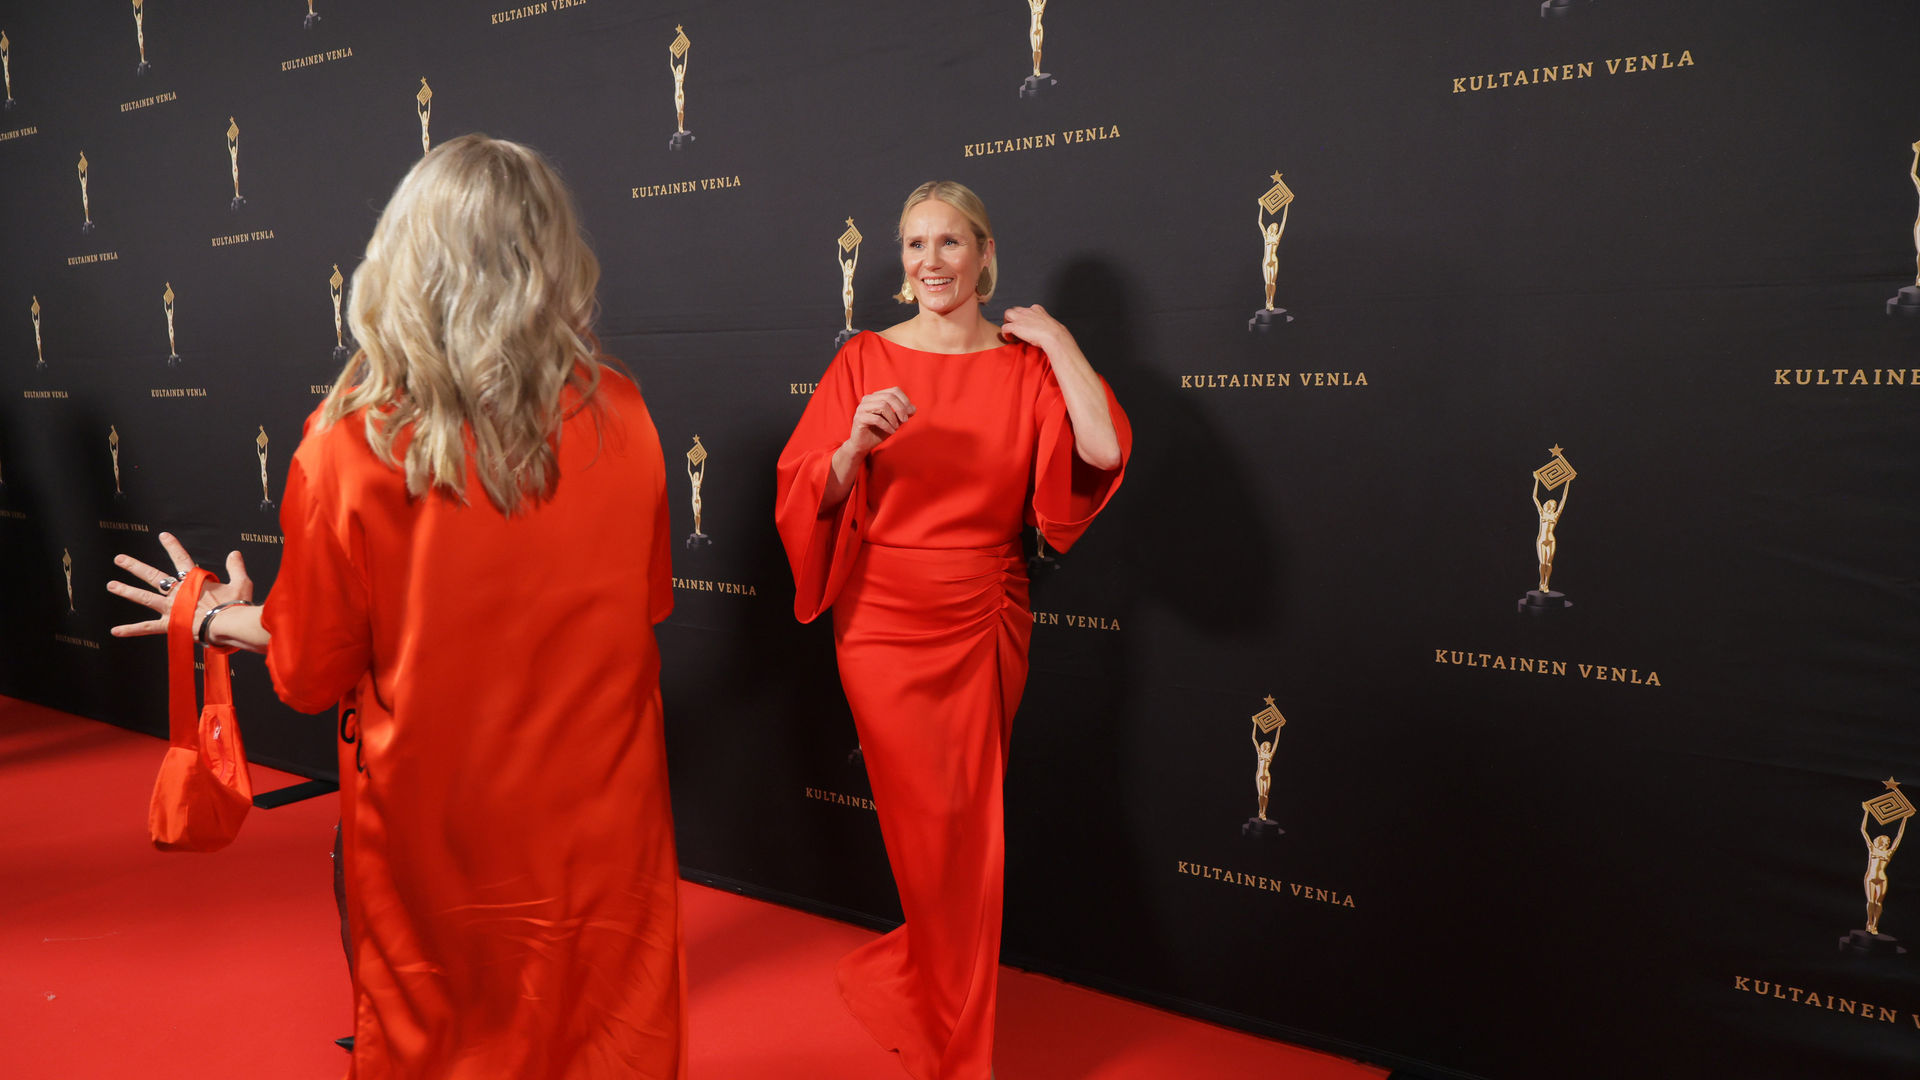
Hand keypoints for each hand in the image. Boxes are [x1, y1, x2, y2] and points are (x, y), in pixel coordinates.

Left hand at [107, 532, 252, 638]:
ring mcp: (171, 607)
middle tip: (119, 559)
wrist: (230, 624)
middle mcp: (178, 592)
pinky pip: (147, 627)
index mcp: (194, 581)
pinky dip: (131, 630)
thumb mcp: (241, 583)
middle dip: (135, 566)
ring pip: (144, 597)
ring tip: (111, 585)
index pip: (181, 558)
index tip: (162, 535)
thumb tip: (235, 553)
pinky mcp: (169, 624)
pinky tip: (114, 631)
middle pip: (153, 575)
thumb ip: (236, 567)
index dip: (172, 546)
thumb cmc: (236, 605)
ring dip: (126, 591)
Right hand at [845, 386, 914, 457]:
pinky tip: (891, 431)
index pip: (894, 390)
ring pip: (883, 406)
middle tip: (905, 420)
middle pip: (889, 397)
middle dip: (900, 408)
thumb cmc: (878, 432)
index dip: (904, 400)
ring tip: (896, 427)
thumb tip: (913, 408)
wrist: (862, 445)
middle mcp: (868, 399)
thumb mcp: (894, 422)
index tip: (910, 413)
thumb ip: (903, 414)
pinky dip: (887, 426)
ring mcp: (862, 408)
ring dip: (893, 418)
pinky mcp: (859, 418)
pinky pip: (877, 419)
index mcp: (876, 396)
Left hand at [999, 304, 1070, 354]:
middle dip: (1014, 317)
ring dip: (1007, 321)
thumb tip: (1049, 333)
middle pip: (1015, 309)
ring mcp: (1021, 318)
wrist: (1053, 336)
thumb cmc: (1055, 333)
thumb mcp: (1051, 325)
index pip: (1027, 309)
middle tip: (1015, 327)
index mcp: (1037, 309)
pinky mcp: (1015, 326)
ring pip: (1007, 313)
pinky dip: (1005, 333)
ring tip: (1010, 331)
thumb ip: (1046, 326)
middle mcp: (1028, 311)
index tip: (1026, 324)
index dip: (1024, 317)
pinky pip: (1005, 327)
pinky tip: (1009, 339)